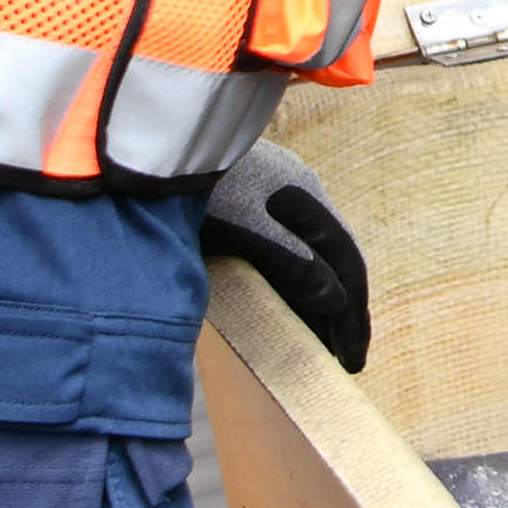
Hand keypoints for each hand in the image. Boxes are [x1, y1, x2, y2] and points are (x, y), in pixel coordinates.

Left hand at [200, 140, 369, 370]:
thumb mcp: (244, 228)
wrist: (154, 144)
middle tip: (342, 361)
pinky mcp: (248, 200)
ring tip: (317, 343)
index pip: (348, 264)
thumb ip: (290, 264)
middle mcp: (300, 193)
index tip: (352, 363)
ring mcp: (275, 194)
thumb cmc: (198, 188)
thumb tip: (337, 303)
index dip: (353, 317)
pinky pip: (286, 249)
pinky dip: (294, 283)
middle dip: (341, 314)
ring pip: (310, 255)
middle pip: (334, 261)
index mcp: (308, 197)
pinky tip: (286, 304)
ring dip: (318, 300)